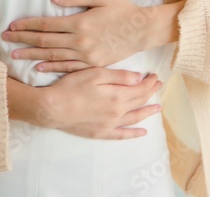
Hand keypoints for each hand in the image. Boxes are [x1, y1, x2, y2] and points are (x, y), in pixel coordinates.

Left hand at [1, 0, 154, 72]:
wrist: (142, 30)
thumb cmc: (122, 9)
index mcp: (80, 23)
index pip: (46, 25)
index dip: (27, 25)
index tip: (12, 26)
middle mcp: (80, 41)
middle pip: (44, 41)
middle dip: (22, 40)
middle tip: (5, 39)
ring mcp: (85, 55)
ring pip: (52, 56)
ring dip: (31, 55)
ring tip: (15, 54)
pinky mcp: (92, 64)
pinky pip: (67, 67)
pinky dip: (51, 67)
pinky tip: (38, 67)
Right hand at [21, 68, 163, 139]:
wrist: (52, 108)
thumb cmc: (72, 87)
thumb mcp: (96, 73)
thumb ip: (120, 76)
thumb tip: (140, 78)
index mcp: (118, 96)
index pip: (140, 89)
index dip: (149, 82)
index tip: (154, 76)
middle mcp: (118, 113)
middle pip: (139, 102)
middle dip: (150, 92)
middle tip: (157, 85)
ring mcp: (110, 125)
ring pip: (135, 118)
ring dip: (147, 112)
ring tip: (157, 107)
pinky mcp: (101, 133)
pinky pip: (122, 135)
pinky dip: (133, 133)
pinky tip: (142, 132)